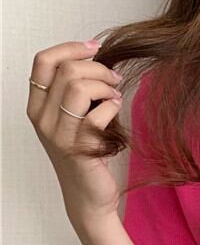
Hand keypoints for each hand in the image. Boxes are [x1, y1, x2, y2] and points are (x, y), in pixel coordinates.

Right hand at [26, 39, 124, 228]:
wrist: (89, 197)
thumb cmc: (86, 155)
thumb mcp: (73, 120)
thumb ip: (74, 93)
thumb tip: (96, 60)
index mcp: (37, 106)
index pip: (43, 61)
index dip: (70, 48)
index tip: (95, 47)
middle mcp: (42, 119)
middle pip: (66, 71)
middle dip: (97, 68)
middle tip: (115, 78)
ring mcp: (60, 134)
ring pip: (78, 87)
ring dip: (105, 85)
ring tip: (116, 94)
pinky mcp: (81, 148)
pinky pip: (98, 114)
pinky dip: (113, 106)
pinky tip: (117, 111)